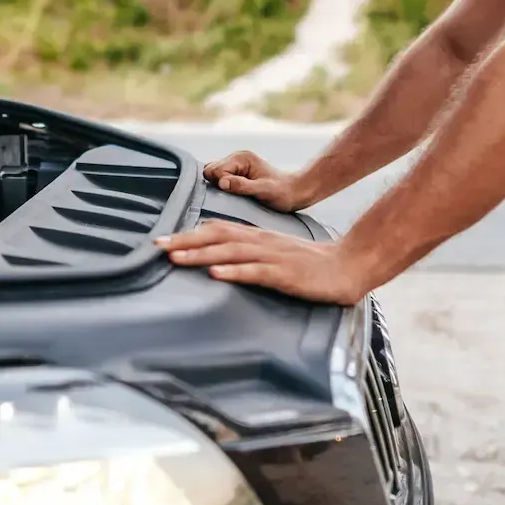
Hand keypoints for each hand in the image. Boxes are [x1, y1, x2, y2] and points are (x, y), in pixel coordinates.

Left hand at [155, 222, 373, 304]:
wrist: (347, 265)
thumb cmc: (308, 264)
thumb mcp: (273, 254)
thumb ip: (248, 253)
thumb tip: (216, 259)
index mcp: (256, 236)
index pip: (216, 229)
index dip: (188, 234)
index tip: (161, 240)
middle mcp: (261, 242)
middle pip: (217, 236)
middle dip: (185, 241)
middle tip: (157, 246)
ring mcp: (273, 257)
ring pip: (231, 251)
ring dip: (201, 254)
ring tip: (176, 258)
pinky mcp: (286, 274)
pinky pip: (257, 272)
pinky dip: (235, 272)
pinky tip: (217, 274)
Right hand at [203, 150, 321, 212]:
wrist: (295, 192)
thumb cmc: (282, 193)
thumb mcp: (264, 191)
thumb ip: (242, 186)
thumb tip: (222, 182)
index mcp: (242, 157)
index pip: (215, 170)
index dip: (222, 184)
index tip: (237, 193)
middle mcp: (237, 157)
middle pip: (210, 170)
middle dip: (218, 184)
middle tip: (237, 194)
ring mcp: (235, 164)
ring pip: (212, 175)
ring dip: (220, 186)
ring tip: (239, 194)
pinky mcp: (236, 172)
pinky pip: (218, 179)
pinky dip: (223, 187)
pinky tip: (236, 193)